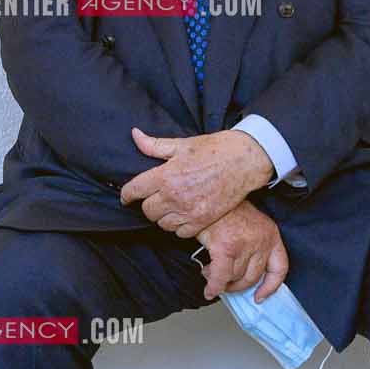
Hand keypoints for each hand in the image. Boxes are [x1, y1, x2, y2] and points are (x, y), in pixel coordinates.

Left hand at [119, 127, 272, 237]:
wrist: (243, 160)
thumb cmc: (213, 149)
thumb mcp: (181, 144)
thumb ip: (154, 145)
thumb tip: (134, 135)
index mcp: (165, 175)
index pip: (133, 190)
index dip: (126, 195)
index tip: (126, 197)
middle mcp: (174, 195)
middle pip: (147, 210)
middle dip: (148, 204)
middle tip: (156, 197)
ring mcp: (189, 211)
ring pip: (162, 224)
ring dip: (164, 216)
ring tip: (171, 206)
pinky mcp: (202, 220)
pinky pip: (180, 233)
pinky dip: (179, 226)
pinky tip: (184, 215)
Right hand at [196, 200, 289, 301]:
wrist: (208, 195)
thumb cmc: (225, 210)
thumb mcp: (249, 225)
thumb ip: (253, 248)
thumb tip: (244, 274)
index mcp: (270, 234)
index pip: (279, 268)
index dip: (270, 286)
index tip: (260, 296)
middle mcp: (261, 240)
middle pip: (252, 277)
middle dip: (236, 286)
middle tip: (225, 284)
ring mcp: (245, 244)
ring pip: (234, 277)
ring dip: (220, 281)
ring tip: (210, 272)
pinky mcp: (226, 247)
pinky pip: (220, 277)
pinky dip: (213, 286)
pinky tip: (209, 289)